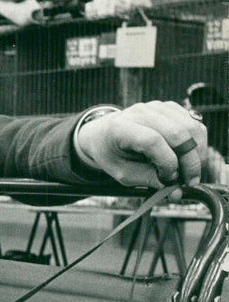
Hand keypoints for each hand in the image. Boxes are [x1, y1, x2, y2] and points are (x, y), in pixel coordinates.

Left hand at [77, 101, 206, 188]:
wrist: (103, 134)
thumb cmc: (113, 156)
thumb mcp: (123, 174)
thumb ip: (149, 181)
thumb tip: (177, 193)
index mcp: (120, 128)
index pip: (152, 141)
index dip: (167, 162)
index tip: (170, 180)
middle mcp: (140, 112)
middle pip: (178, 133)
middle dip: (190, 162)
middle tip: (190, 182)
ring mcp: (156, 107)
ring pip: (192, 127)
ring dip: (198, 153)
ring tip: (191, 173)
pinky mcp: (169, 107)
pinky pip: (194, 123)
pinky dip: (198, 143)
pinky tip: (188, 158)